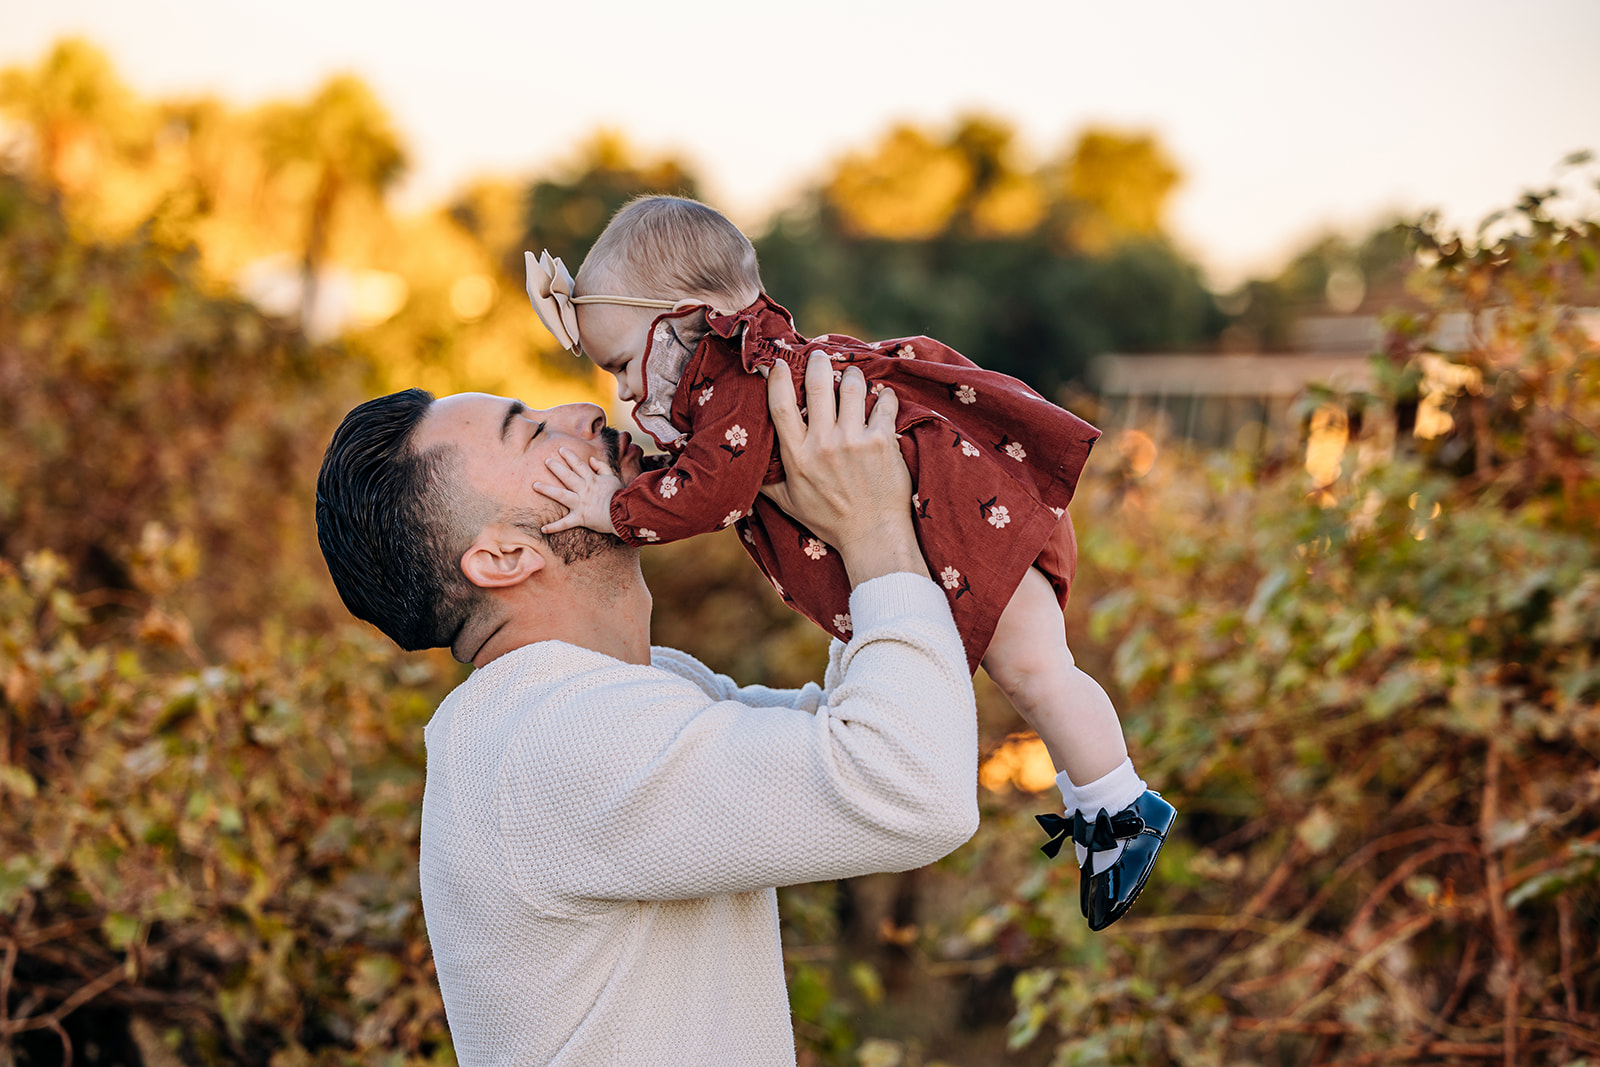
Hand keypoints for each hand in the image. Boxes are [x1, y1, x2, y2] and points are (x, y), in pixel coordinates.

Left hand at [534, 447, 622, 535]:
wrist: (624, 513)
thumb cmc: (620, 496)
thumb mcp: (612, 478)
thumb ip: (602, 467)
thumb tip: (591, 459)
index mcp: (592, 480)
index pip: (579, 465)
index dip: (569, 457)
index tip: (560, 449)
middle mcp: (584, 490)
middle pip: (567, 476)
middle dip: (556, 468)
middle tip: (546, 461)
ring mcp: (581, 504)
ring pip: (561, 495)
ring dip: (547, 490)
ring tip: (535, 485)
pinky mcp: (580, 518)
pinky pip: (565, 523)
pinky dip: (554, 527)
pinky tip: (543, 529)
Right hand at [761, 352, 925, 585]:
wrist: (872, 536)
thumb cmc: (830, 521)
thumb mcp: (789, 503)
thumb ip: (766, 482)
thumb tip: (745, 469)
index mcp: (796, 456)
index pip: (780, 406)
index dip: (777, 377)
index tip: (778, 362)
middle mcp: (823, 445)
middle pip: (817, 385)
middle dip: (818, 363)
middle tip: (820, 356)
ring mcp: (853, 441)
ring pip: (852, 387)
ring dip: (852, 374)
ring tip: (852, 374)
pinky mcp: (882, 442)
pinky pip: (884, 403)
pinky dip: (885, 396)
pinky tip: (883, 397)